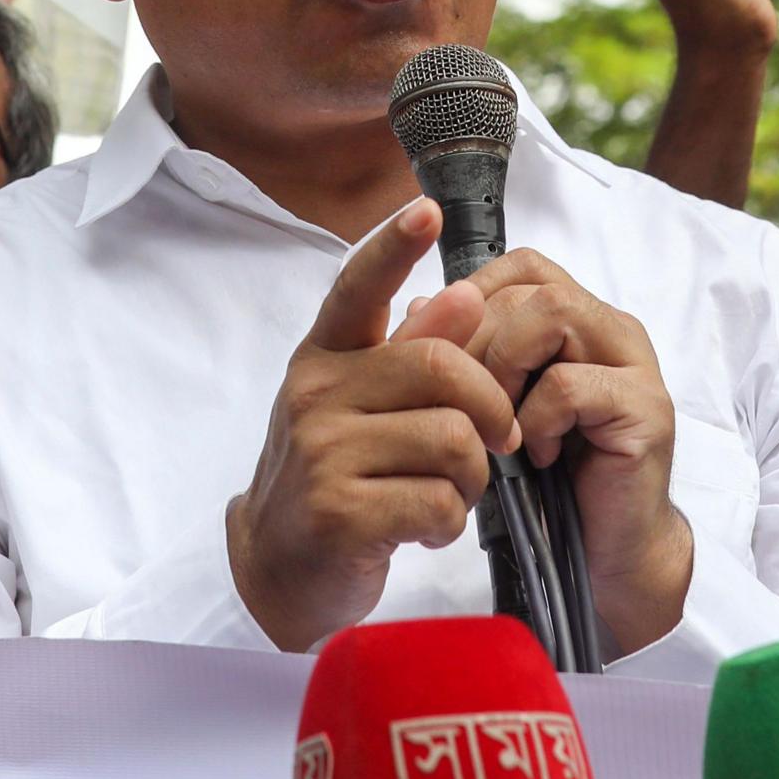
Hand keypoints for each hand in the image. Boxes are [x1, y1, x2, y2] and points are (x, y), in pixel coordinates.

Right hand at [230, 200, 520, 653]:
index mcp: (323, 357)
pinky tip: (427, 528)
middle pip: (442, 367)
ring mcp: (321, 453)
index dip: (393, 247)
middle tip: (497, 440)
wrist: (281, 569)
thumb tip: (461, 291)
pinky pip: (440, 501)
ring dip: (473, 477)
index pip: (356, 289)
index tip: (427, 208)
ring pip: (453, 440)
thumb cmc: (336, 477)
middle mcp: (314, 394)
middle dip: (492, 406)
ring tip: (450, 492)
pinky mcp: (339, 513)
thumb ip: (410, 351)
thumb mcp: (362, 406)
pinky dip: (451, 522)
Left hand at [458, 246, 691, 658]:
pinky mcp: (646, 409)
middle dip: (478, 338)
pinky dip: (538, 420)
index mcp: (581, 322)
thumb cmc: (548, 480)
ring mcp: (636, 366)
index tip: (445, 349)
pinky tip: (537, 456)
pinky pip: (570, 385)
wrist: (603, 550)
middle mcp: (614, 331)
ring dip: (507, 365)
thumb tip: (418, 309)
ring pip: (555, 313)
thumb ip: (468, 357)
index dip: (476, 294)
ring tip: (500, 421)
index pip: (526, 266)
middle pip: (534, 285)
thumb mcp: (496, 409)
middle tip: (461, 400)